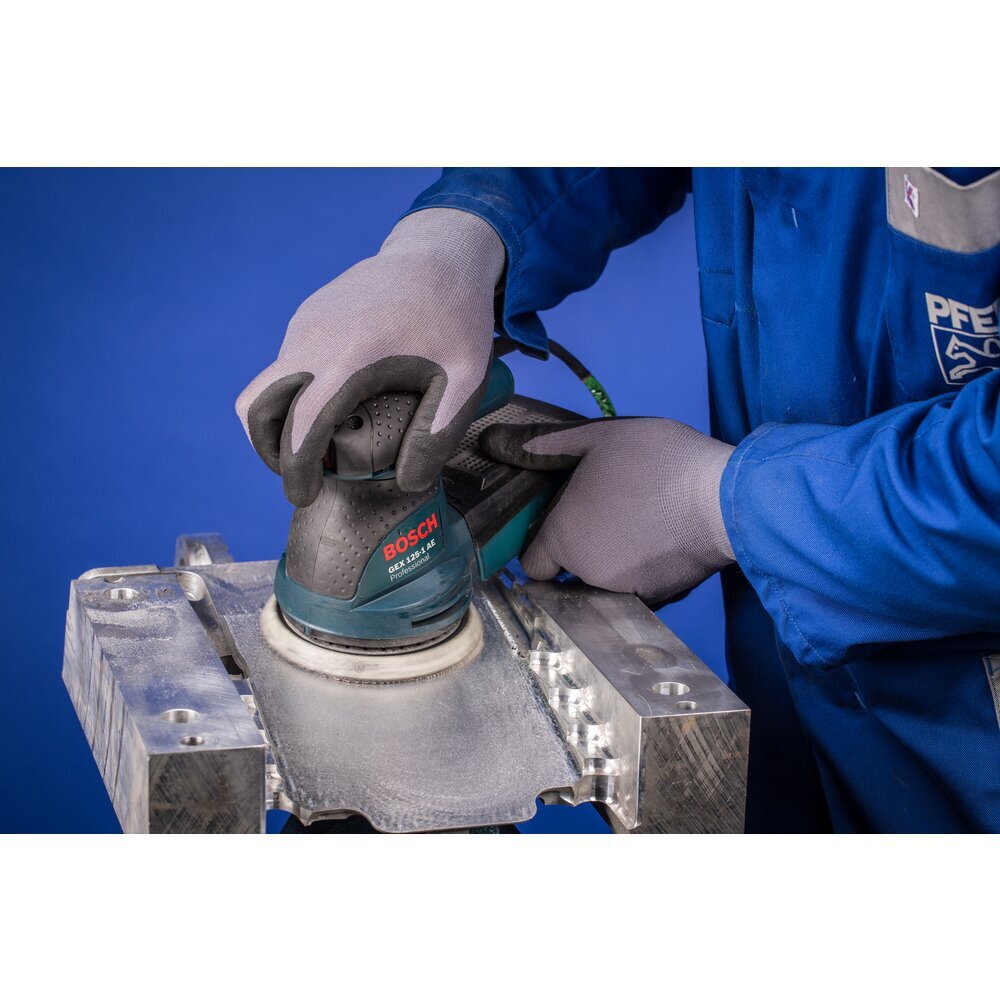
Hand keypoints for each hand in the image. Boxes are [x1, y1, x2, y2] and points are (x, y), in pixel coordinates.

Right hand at [236, 208, 504, 504]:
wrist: (441, 252)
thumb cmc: (455, 316)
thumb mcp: (464, 378)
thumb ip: (436, 433)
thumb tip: (406, 482)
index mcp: (350, 356)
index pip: (301, 423)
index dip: (295, 468)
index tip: (303, 496)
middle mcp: (314, 337)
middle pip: (256, 404)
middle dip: (268, 449)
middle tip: (301, 474)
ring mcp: (306, 323)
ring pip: (268, 383)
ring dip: (282, 421)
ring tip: (322, 445)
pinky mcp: (308, 315)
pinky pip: (287, 363)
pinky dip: (296, 393)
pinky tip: (337, 403)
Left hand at [479, 417, 735, 602]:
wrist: (726, 499)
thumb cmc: (658, 462)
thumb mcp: (597, 438)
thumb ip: (543, 445)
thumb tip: (491, 443)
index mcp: (564, 538)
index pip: (533, 563)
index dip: (543, 543)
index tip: (562, 523)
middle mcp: (586, 575)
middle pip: (567, 573)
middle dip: (579, 549)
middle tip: (606, 512)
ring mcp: (623, 594)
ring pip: (600, 583)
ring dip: (609, 562)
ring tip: (635, 523)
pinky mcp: (658, 602)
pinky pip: (633, 591)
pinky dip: (639, 573)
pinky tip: (656, 541)